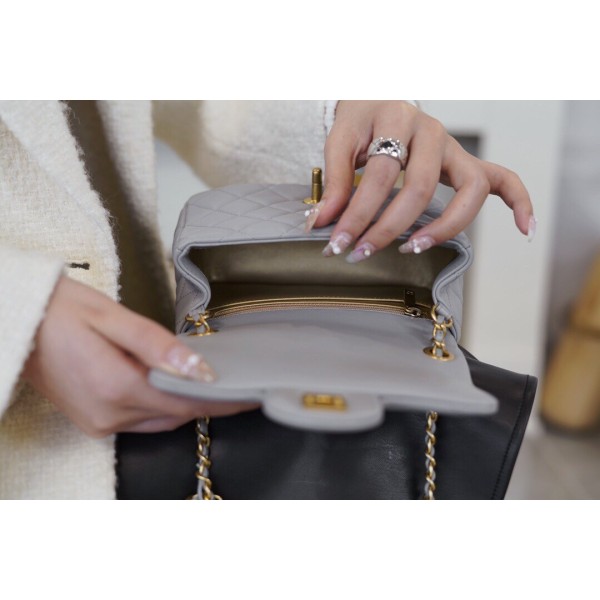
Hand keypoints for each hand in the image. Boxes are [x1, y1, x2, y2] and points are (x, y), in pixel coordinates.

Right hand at [22, 276, 254, 437]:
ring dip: (183, 402)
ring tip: (205, 379)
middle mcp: (107, 415)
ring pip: (159, 418)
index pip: (186, 403)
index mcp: (115, 387)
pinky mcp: (92, 420)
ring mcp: (98, 422)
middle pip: (175, 413)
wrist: (20, 320)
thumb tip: (198, 368)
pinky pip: (140, 418)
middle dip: (206, 400)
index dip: (222, 402)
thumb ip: (158, 345)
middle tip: (234, 381)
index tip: (251, 398)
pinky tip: (167, 382)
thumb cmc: (63, 310)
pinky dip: (160, 403)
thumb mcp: (114, 317)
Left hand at [306, 101, 533, 260]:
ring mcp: (454, 148)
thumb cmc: (361, 120)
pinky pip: (504, 179)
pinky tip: (524, 228)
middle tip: (363, 252)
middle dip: (390, 226)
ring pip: (470, 187)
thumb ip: (333, 180)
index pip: (379, 175)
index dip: (356, 214)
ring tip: (415, 249)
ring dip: (446, 225)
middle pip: (420, 185)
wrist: (378, 96)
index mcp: (397, 120)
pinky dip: (519, 202)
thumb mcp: (339, 141)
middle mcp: (433, 131)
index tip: (337, 244)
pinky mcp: (466, 162)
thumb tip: (321, 223)